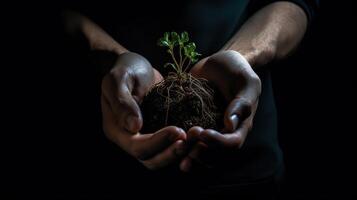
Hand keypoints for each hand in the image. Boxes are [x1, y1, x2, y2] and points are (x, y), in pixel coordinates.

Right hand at [101, 52, 186, 169]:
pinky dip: (185, 143)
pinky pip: (172, 144)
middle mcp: (131, 139)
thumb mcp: (118, 79)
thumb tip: (134, 127)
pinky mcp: (159, 132)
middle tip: (191, 139)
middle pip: (151, 159)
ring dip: (181, 151)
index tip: (177, 130)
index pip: (137, 147)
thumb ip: (122, 102)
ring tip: (197, 138)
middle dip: (172, 153)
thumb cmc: (125, 69)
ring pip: (163, 156)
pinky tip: (199, 134)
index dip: (158, 142)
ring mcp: (146, 137)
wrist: (136, 66)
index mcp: (117, 130)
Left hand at [180, 50, 261, 171]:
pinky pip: (186, 140)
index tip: (203, 133)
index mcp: (240, 126)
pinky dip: (178, 144)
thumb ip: (242, 103)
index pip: (232, 143)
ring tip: (176, 148)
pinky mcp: (192, 124)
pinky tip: (166, 142)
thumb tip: (230, 125)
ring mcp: (208, 130)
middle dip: (200, 152)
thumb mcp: (246, 82)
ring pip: (200, 152)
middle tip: (186, 141)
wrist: (219, 63)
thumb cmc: (237, 71)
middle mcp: (224, 133)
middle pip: (214, 154)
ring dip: (188, 154)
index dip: (218, 143)